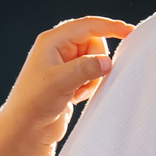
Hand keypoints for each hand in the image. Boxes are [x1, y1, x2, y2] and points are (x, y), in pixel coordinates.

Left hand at [0, 15, 136, 155]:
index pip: (87, 26)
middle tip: (85, 80)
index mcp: (52, 41)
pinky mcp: (69, 79)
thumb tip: (107, 62)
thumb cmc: (34, 103)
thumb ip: (85, 68)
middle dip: (96, 62)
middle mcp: (58, 49)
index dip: (110, 27)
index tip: (130, 32)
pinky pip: (91, 75)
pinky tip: (75, 97)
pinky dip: (89, 86)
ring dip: (92, 77)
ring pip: (95, 60)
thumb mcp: (60, 82)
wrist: (26, 129)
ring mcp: (64, 64)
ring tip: (77, 91)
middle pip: (94, 43)